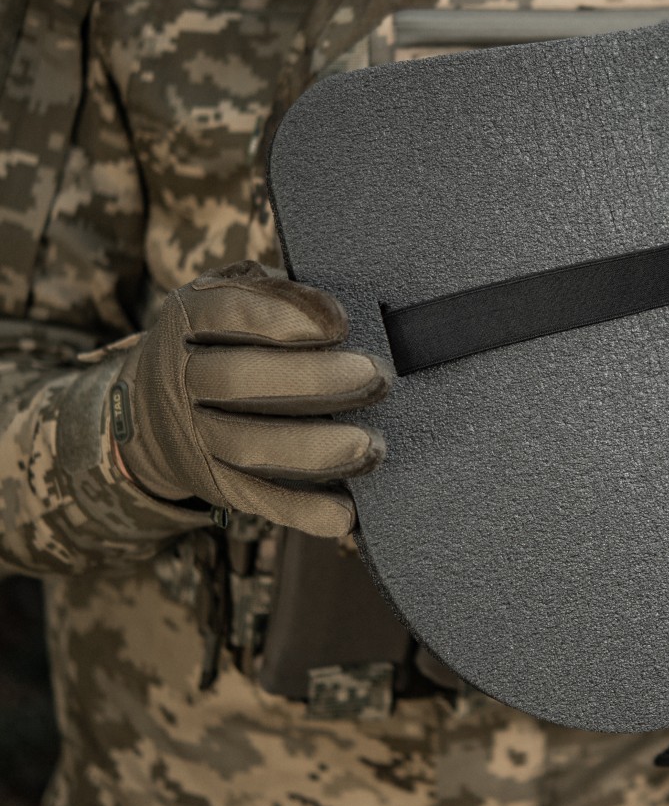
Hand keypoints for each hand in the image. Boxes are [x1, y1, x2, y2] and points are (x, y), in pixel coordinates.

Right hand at [111, 260, 391, 536]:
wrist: (153, 411)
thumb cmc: (222, 339)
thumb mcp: (232, 297)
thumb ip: (275, 293)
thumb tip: (336, 309)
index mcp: (189, 317)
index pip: (227, 312)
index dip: (284, 318)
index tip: (341, 323)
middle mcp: (182, 376)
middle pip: (238, 380)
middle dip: (313, 380)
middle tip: (377, 377)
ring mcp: (194, 435)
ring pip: (247, 444)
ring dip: (314, 449)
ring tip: (372, 446)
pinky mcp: (213, 483)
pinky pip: (256, 499)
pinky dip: (302, 510)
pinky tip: (346, 512)